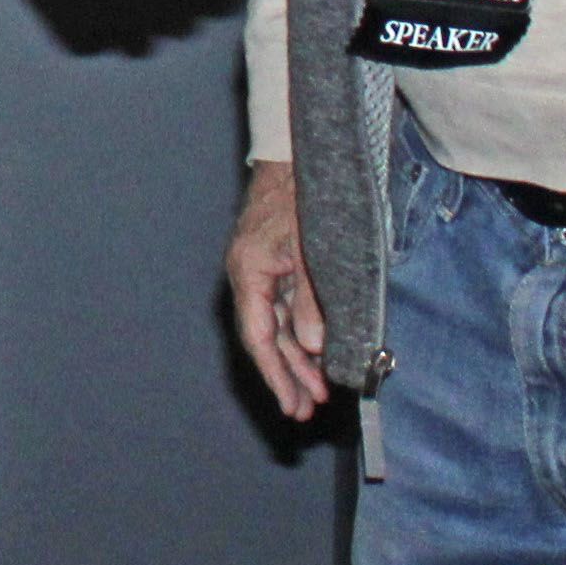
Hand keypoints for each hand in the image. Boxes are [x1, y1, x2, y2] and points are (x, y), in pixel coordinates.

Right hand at [227, 158, 328, 417]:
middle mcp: (249, 276)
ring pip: (277, 326)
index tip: (293, 404)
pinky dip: (300, 333)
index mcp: (248, 273)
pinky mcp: (276, 263)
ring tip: (316, 390)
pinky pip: (285, 308)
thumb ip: (311, 298)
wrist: (294, 155)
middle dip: (287, 375)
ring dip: (297, 359)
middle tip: (306, 410)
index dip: (276, 374)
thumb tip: (313, 346)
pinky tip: (316, 351)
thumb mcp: (310, 248)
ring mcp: (262, 270)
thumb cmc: (300, 196)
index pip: (258, 337)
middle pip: (265, 338)